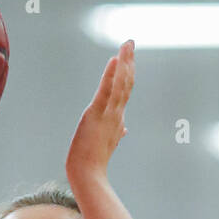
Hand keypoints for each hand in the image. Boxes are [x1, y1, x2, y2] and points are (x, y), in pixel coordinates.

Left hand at [66, 40, 133, 183]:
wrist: (88, 176)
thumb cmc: (94, 163)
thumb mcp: (107, 144)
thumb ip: (117, 133)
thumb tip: (125, 128)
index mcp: (117, 119)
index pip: (124, 92)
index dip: (127, 74)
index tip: (129, 58)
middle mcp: (116, 114)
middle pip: (125, 84)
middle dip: (128, 62)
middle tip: (130, 42)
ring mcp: (108, 114)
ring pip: (120, 84)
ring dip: (124, 63)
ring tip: (127, 44)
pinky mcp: (96, 115)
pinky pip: (106, 91)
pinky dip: (111, 75)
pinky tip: (114, 59)